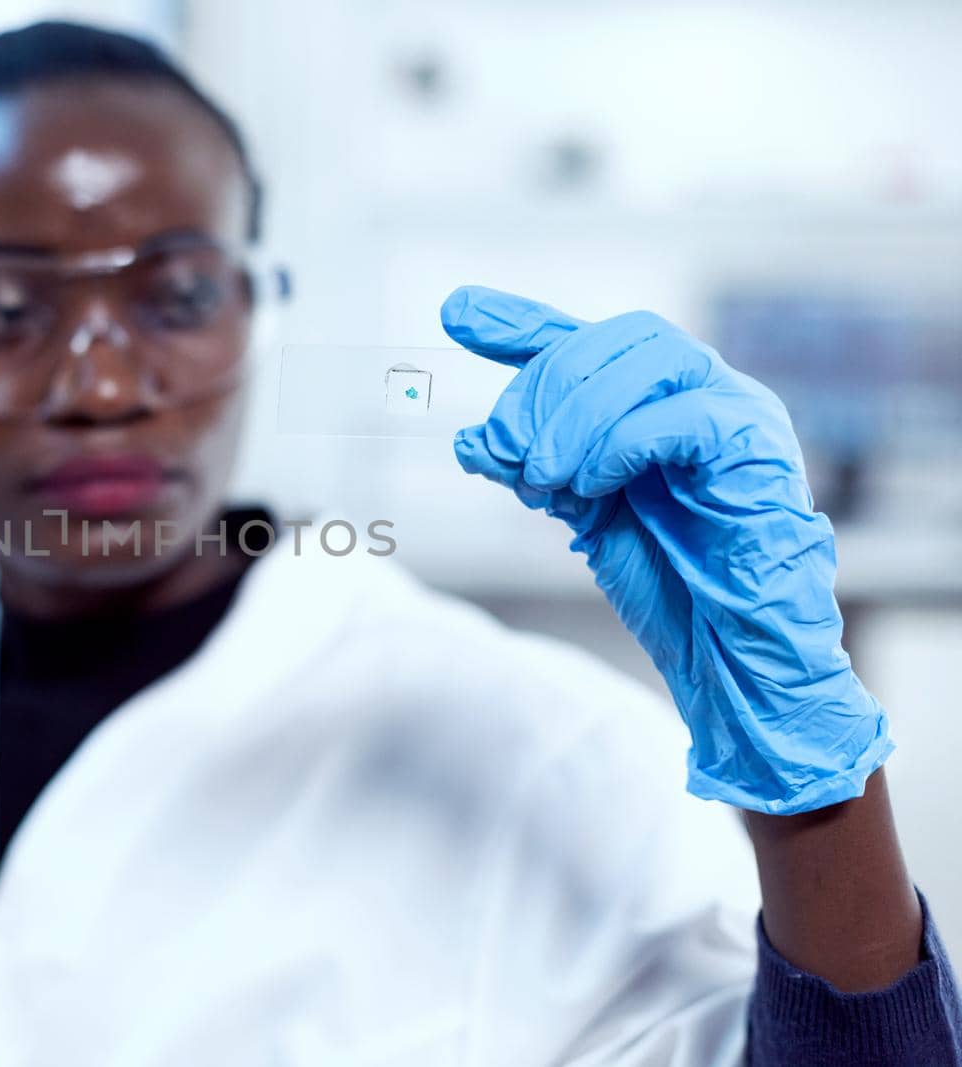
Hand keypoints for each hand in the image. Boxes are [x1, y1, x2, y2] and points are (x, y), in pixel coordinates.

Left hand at [442, 285, 891, 814]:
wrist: (734, 652)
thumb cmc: (673, 583)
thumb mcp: (585, 514)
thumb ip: (537, 470)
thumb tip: (471, 440)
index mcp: (655, 401)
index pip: (585, 340)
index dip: (520, 322)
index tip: (456, 311)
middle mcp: (699, 391)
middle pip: (610, 341)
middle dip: (540, 386)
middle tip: (501, 447)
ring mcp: (735, 410)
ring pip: (647, 361)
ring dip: (575, 416)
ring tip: (541, 477)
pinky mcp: (758, 445)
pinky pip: (682, 416)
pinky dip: (619, 443)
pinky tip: (590, 485)